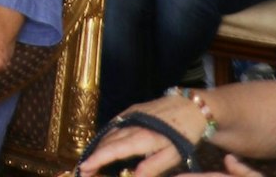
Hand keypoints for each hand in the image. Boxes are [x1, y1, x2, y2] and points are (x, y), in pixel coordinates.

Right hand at [78, 95, 205, 175]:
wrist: (192, 105)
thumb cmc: (184, 133)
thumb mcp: (173, 155)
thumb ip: (152, 167)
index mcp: (142, 137)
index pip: (113, 150)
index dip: (97, 159)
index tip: (84, 168)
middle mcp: (132, 123)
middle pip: (107, 140)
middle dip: (94, 155)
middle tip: (84, 170)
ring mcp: (132, 114)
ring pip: (110, 131)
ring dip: (99, 145)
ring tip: (92, 159)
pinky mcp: (134, 109)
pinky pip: (116, 122)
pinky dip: (107, 133)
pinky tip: (105, 141)